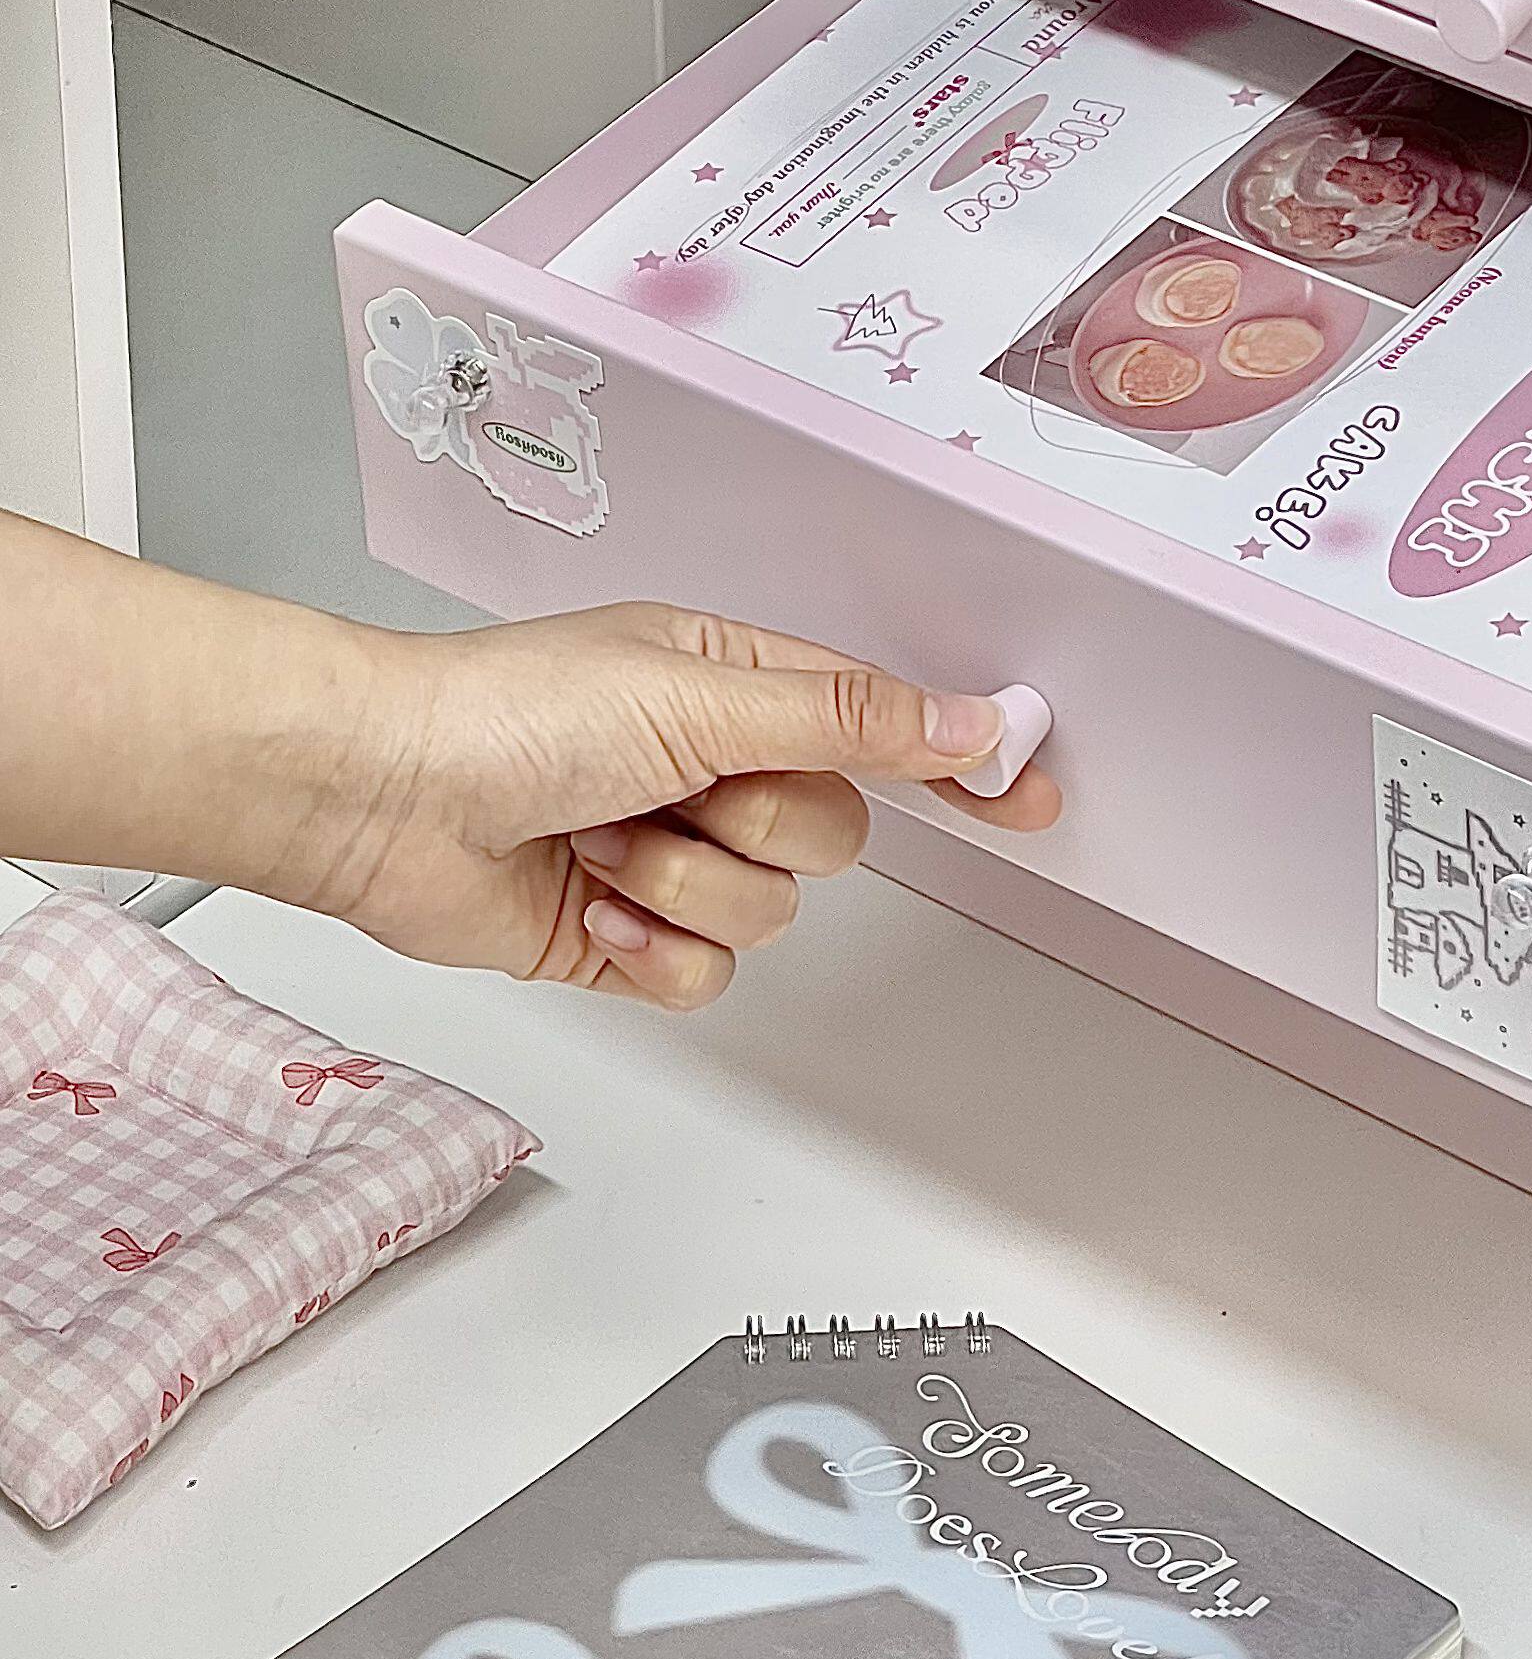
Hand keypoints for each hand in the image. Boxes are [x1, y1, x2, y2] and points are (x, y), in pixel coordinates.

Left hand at [326, 604, 1059, 1009]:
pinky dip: (649, 951)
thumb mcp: (699, 692)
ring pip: (771, 913)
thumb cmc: (506, 714)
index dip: (956, 763)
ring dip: (683, 888)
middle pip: (833, 837)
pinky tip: (586, 908)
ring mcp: (670, 855)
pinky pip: (705, 975)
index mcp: (736, 683)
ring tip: (602, 845)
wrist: (376, 798)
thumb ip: (847, 718)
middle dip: (756, 830)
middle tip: (676, 797)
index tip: (1029, 798)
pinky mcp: (624, 935)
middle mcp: (711, 766)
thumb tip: (967, 719)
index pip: (883, 727)